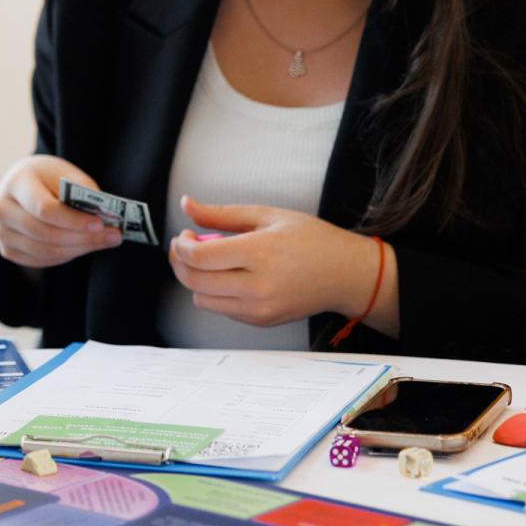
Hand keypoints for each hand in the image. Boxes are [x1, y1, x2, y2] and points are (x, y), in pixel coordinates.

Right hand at [0, 154, 123, 267]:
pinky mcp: (7, 249)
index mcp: (16, 182)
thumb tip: (106, 217)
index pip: (44, 209)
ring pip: (44, 251)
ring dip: (79, 249)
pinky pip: (41, 260)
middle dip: (82, 238)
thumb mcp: (67, 174)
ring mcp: (0, 231)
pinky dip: (66, 255)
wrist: (26, 184)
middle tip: (113, 236)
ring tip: (104, 241)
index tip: (100, 223)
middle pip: (44, 233)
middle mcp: (0, 207)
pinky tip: (83, 245)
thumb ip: (84, 193)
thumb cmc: (50, 178)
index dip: (73, 220)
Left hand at [167, 194, 390, 329]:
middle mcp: (258, 285)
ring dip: (195, 279)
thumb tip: (186, 204)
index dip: (181, 245)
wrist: (346, 274)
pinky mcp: (261, 321)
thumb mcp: (267, 215)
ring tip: (209, 261)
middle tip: (185, 246)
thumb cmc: (312, 240)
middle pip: (194, 280)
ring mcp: (259, 308)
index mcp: (259, 253)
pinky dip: (215, 293)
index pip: (199, 257)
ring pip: (201, 299)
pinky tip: (229, 275)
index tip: (184, 234)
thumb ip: (221, 213)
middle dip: (179, 262)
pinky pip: (221, 309)